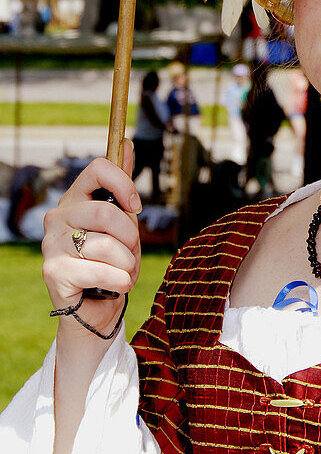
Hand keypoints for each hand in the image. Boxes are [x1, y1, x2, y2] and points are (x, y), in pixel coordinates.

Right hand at [42, 141, 141, 338]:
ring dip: (127, 263)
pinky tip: (117, 285)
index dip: (123, 183)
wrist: (94, 308)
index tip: (136, 206)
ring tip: (123, 271)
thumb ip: (121, 187)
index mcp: (75, 199)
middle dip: (130, 236)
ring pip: (106, 245)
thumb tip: (128, 145)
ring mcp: (51, 244)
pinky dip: (120, 281)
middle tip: (132, 251)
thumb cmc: (109, 261)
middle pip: (105, 212)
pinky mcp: (53, 271)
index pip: (97, 168)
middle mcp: (57, 217)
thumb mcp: (122, 223)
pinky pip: (101, 270)